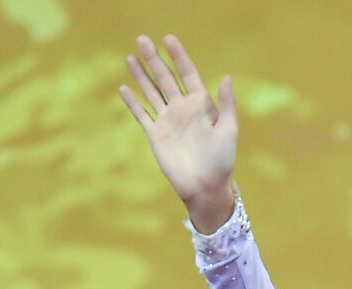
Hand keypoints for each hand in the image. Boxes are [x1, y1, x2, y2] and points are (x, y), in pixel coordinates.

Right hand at [117, 34, 236, 210]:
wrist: (205, 187)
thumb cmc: (222, 160)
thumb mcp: (228, 130)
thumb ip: (226, 104)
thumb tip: (227, 77)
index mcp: (201, 105)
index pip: (188, 74)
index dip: (179, 57)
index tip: (168, 39)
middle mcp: (182, 109)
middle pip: (166, 78)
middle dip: (154, 59)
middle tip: (141, 39)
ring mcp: (167, 121)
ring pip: (151, 92)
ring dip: (141, 75)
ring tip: (130, 56)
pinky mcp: (155, 135)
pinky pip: (141, 115)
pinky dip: (132, 102)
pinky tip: (124, 88)